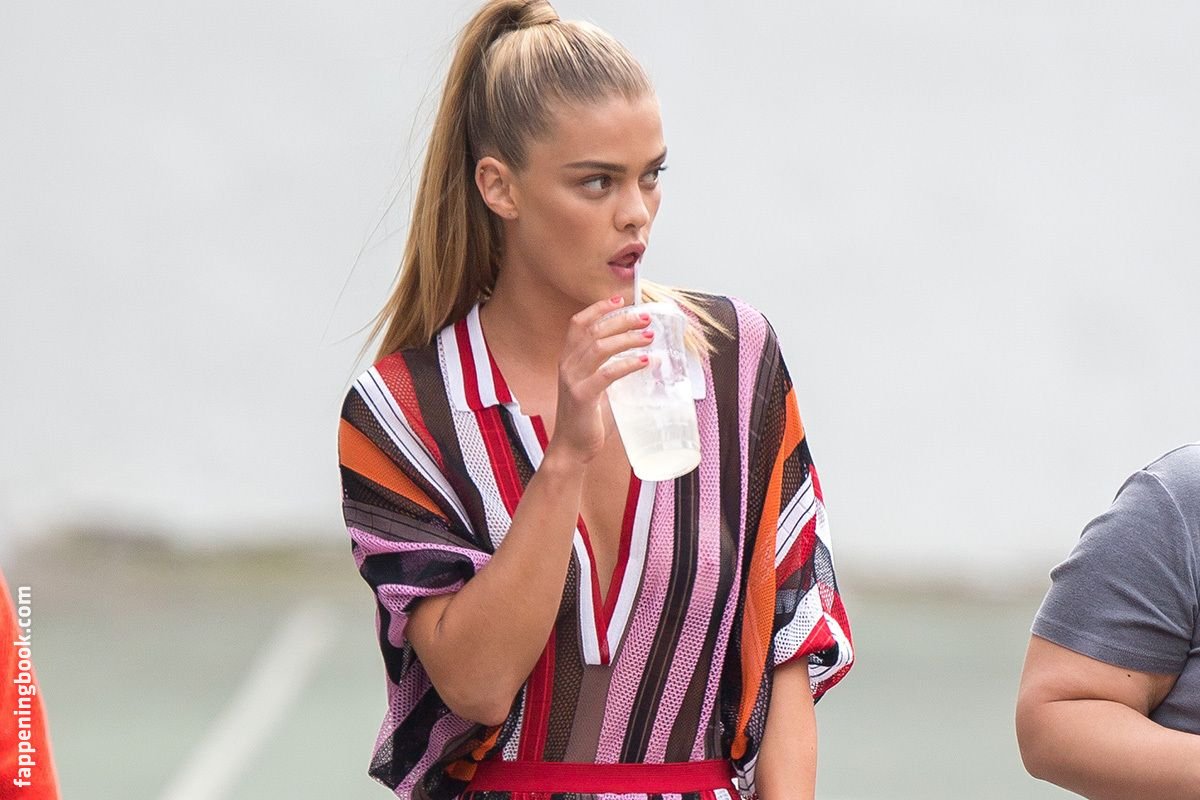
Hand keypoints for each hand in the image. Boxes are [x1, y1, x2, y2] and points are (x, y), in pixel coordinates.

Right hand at [546, 295, 651, 464]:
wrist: (571, 448)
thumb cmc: (587, 418)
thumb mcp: (596, 387)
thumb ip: (612, 372)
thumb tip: (645, 361)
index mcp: (568, 359)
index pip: (578, 324)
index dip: (598, 308)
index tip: (620, 299)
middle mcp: (567, 365)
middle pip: (594, 330)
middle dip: (621, 320)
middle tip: (645, 318)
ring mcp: (573, 380)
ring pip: (600, 347)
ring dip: (627, 338)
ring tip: (649, 336)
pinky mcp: (582, 396)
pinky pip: (607, 374)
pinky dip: (628, 364)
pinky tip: (645, 361)